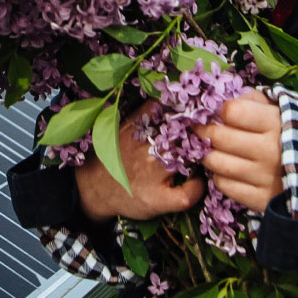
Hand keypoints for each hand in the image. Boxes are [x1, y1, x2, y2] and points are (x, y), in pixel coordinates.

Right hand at [74, 101, 206, 222]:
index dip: (186, 109)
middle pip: (184, 134)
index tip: (194, 112)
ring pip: (190, 160)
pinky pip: (189, 193)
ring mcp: (154, 174)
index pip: (170, 110)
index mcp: (139, 128)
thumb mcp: (124, 127)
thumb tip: (173, 97)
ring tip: (197, 159)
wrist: (95, 188)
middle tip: (202, 138)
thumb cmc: (115, 156)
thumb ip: (146, 113)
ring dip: (198, 158)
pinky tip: (195, 183)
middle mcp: (147, 148)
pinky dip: (197, 187)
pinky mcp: (158, 199)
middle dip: (196, 134)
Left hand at [195, 89, 283, 212]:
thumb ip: (251, 99)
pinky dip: (218, 176)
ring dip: (207, 154)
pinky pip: (225, 186)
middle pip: (219, 137)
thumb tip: (221, 98)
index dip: (215, 109)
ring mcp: (265, 177)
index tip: (209, 110)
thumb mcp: (279, 109)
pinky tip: (224, 169)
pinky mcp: (262, 200)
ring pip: (218, 163)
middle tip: (198, 127)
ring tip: (209, 148)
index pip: (231, 111)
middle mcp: (269, 151)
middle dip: (203, 130)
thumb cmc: (292, 134)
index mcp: (274, 123)